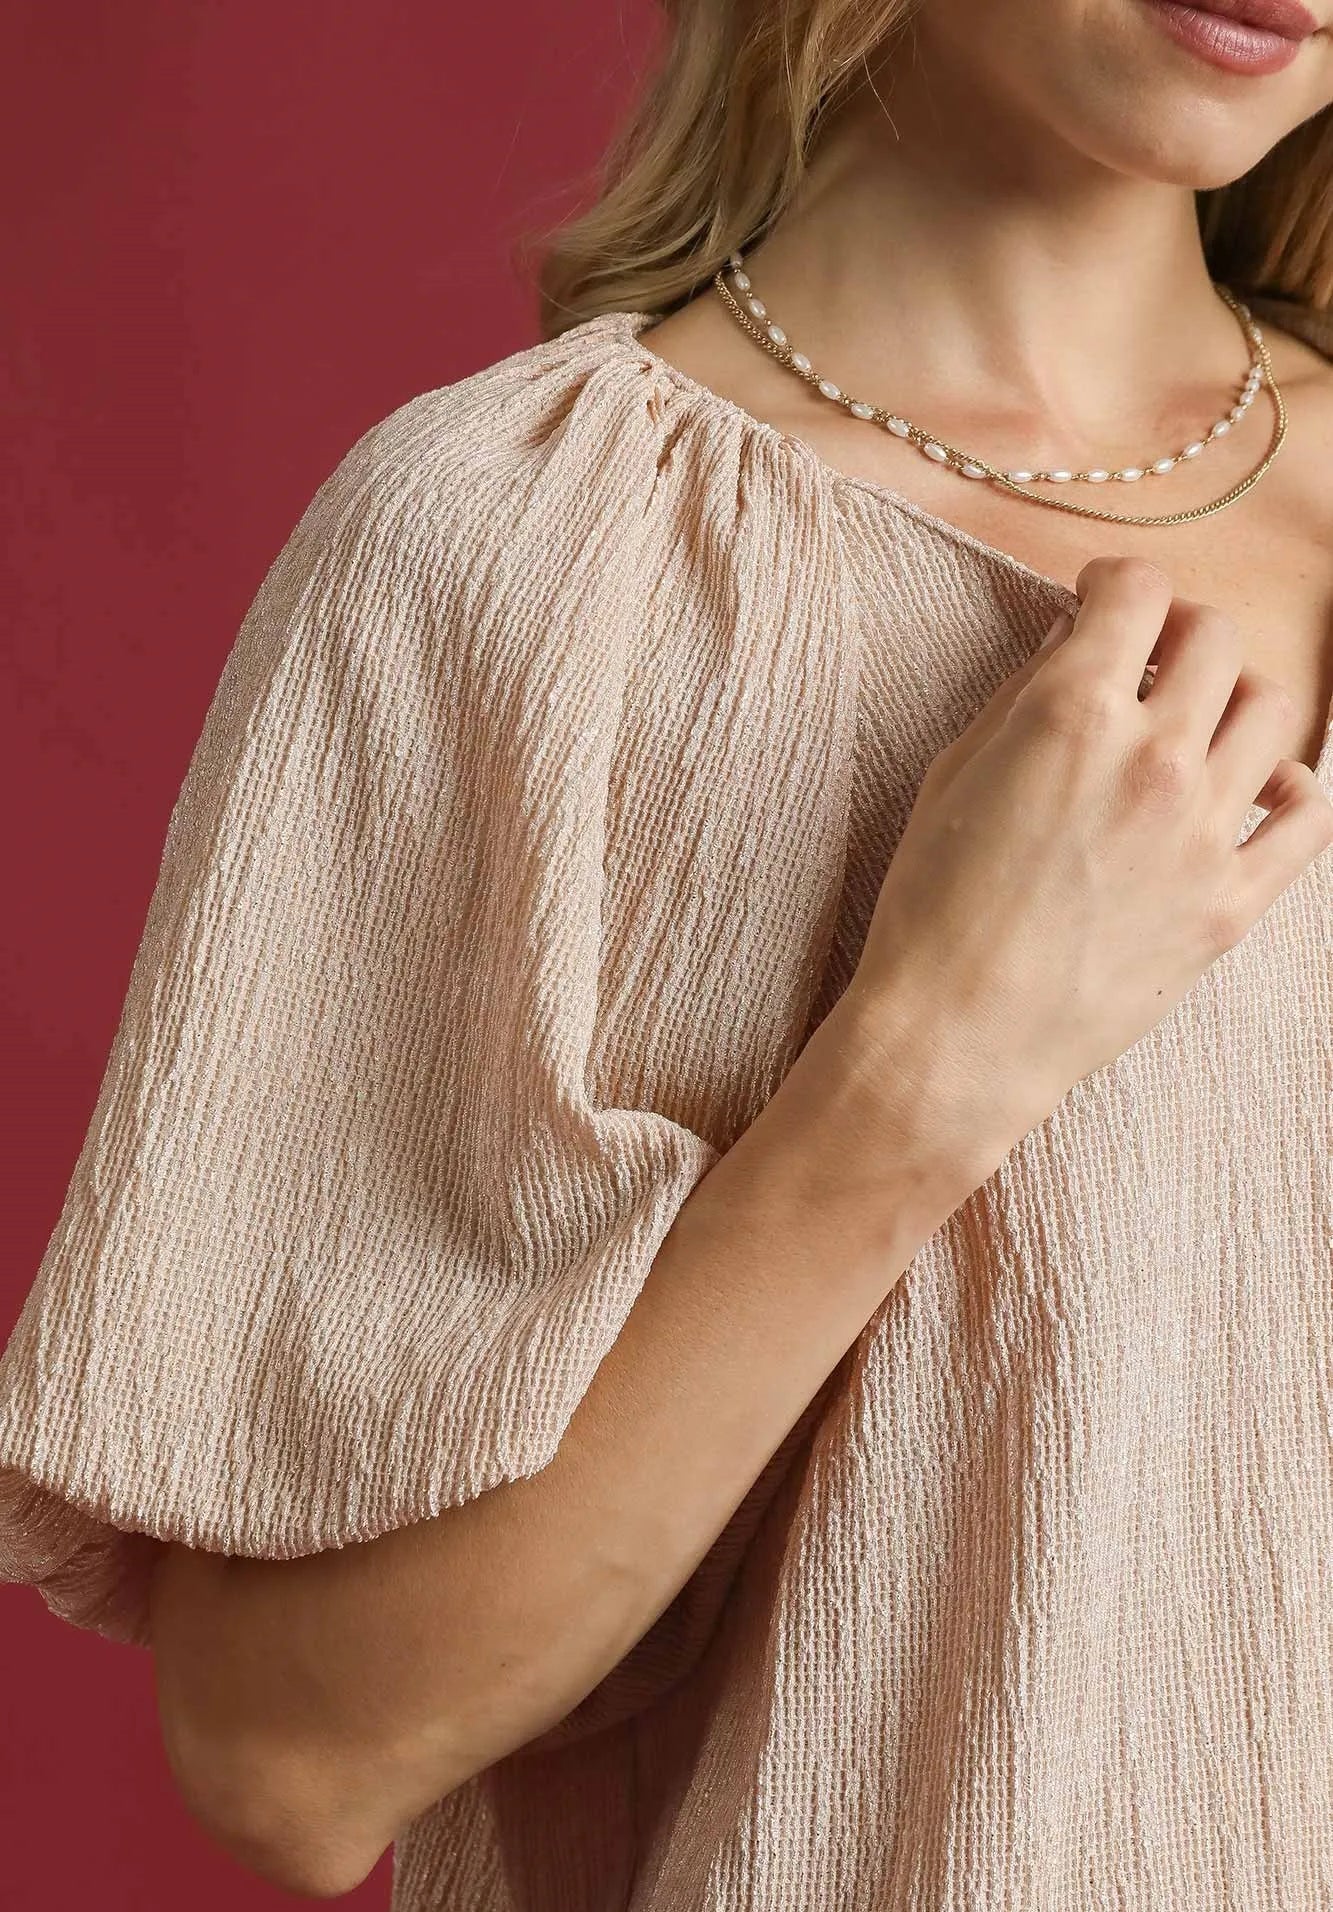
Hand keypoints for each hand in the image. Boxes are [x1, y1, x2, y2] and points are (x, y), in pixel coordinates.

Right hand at [832, 554, 1332, 1202]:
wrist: (956, 1035)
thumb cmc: (932, 909)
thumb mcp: (952, 775)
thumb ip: (1022, 697)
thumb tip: (1071, 645)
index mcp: (1073, 713)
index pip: (1137, 592)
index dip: (1114, 583)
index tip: (1102, 599)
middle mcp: (1156, 758)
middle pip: (1215, 638)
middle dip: (1177, 630)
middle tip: (1148, 656)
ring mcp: (1206, 832)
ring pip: (1273, 709)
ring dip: (1234, 695)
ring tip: (1199, 722)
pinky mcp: (1232, 901)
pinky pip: (1309, 815)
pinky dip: (1290, 785)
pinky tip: (1256, 787)